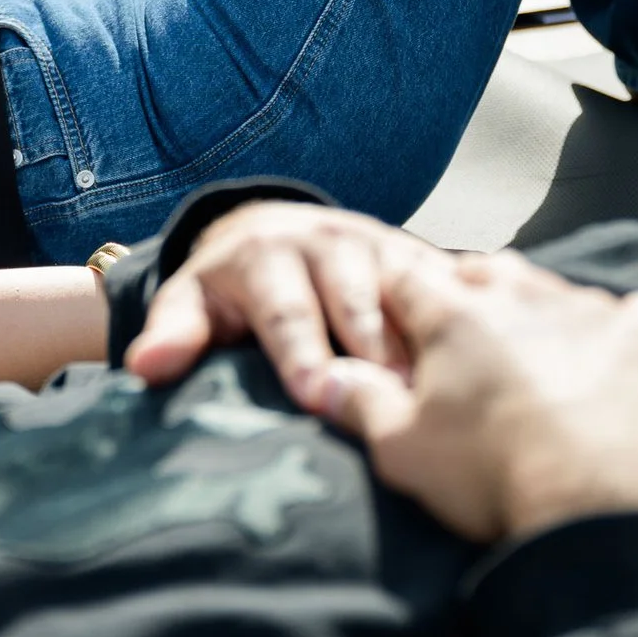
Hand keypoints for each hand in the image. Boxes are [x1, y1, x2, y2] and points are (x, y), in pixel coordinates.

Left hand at [125, 203, 442, 405]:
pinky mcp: (419, 259)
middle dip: (375, 353)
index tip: (313, 391)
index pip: (286, 310)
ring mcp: (380, 247)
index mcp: (268, 255)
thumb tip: (145, 368)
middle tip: (397, 403)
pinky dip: (469, 323)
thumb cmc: (229, 289)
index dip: (300, 351)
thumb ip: (174, 334)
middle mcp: (328, 242)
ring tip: (449, 395)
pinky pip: (449, 291)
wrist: (273, 233)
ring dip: (430, 343)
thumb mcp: (191, 302)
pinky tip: (492, 364)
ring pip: (410, 296)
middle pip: (356, 304)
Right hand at [323, 251, 637, 542]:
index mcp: (453, 315)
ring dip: (539, 313)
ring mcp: (589, 309)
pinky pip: (630, 314)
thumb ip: (361, 403)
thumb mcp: (401, 450)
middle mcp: (520, 294)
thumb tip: (324, 377)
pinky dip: (616, 333)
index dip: (396, 295)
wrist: (599, 509)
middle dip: (470, 296)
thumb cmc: (492, 477)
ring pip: (553, 289)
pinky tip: (609, 365)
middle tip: (467, 343)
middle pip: (484, 273)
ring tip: (537, 360)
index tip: (397, 319)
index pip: (407, 277)